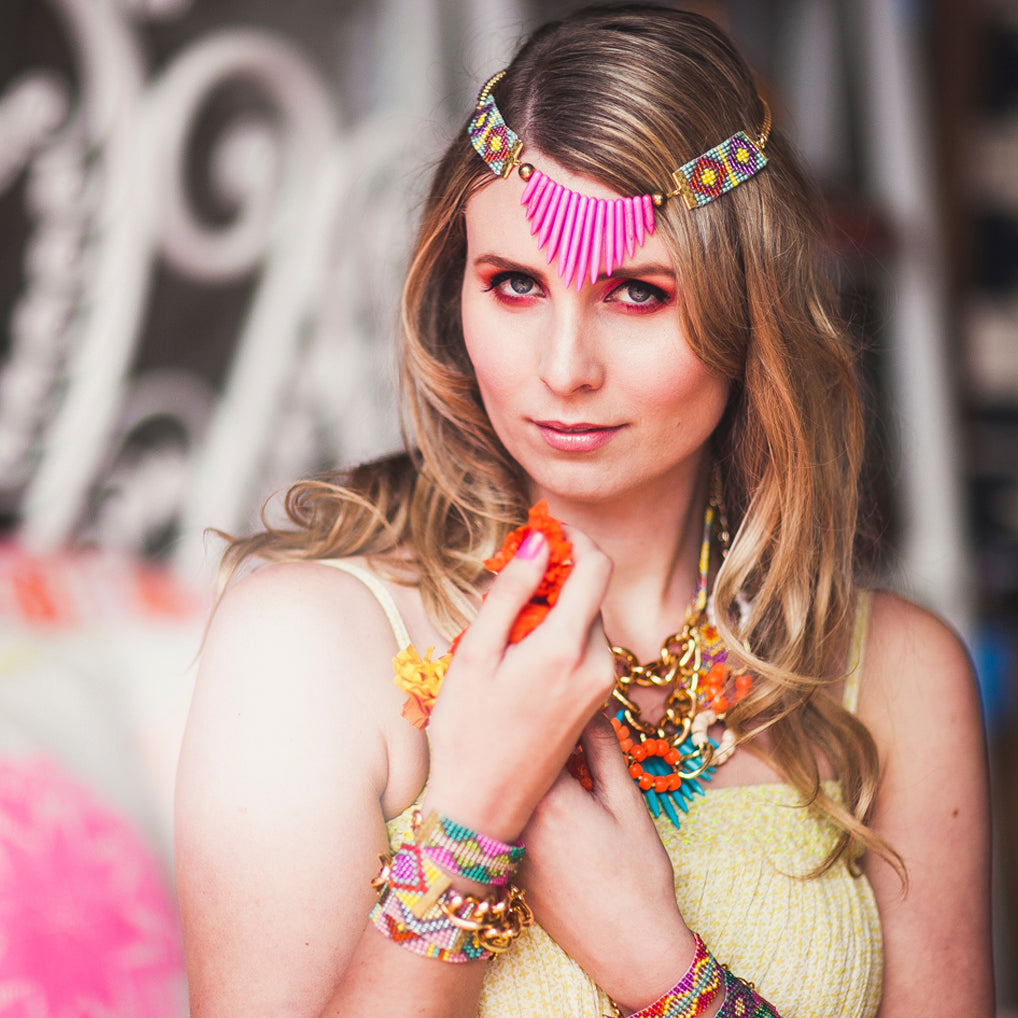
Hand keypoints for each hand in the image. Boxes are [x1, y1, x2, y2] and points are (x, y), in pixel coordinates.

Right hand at [424, 526, 614, 842]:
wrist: (484, 807)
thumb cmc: (468, 731)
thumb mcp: (477, 652)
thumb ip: (512, 591)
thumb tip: (539, 541)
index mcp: (568, 648)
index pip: (597, 565)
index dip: (572, 538)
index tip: (540, 532)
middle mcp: (598, 665)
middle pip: (591, 591)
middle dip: (555, 575)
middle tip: (506, 582)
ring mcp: (601, 686)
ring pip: (587, 619)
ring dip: (553, 607)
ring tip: (504, 630)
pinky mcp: (596, 702)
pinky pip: (586, 648)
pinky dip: (559, 635)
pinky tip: (519, 656)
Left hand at [517, 716, 695, 1011]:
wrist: (629, 949)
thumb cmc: (637, 876)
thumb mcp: (627, 802)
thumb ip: (603, 749)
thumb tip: (590, 709)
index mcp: (549, 798)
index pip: (536, 735)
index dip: (555, 715)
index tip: (571, 704)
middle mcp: (518, 820)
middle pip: (516, 760)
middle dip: (538, 740)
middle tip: (566, 727)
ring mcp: (511, 846)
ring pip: (513, 790)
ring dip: (531, 771)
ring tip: (566, 766)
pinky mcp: (512, 867)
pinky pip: (514, 819)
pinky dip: (529, 804)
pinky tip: (560, 809)